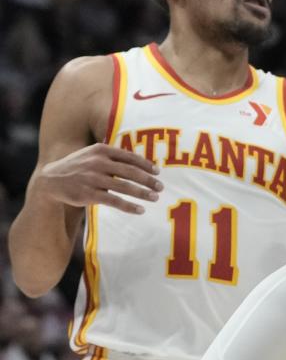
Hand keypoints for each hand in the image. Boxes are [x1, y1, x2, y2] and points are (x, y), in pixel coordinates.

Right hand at [35, 143, 161, 214]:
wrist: (51, 181)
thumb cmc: (77, 166)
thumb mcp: (91, 153)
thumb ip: (111, 154)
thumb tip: (135, 157)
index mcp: (101, 150)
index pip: (129, 157)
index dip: (146, 165)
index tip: (157, 172)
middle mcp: (98, 163)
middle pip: (130, 172)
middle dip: (148, 180)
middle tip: (160, 187)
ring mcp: (93, 179)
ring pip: (124, 187)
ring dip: (142, 193)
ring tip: (154, 198)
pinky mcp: (89, 194)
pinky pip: (114, 201)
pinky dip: (129, 206)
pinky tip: (139, 210)